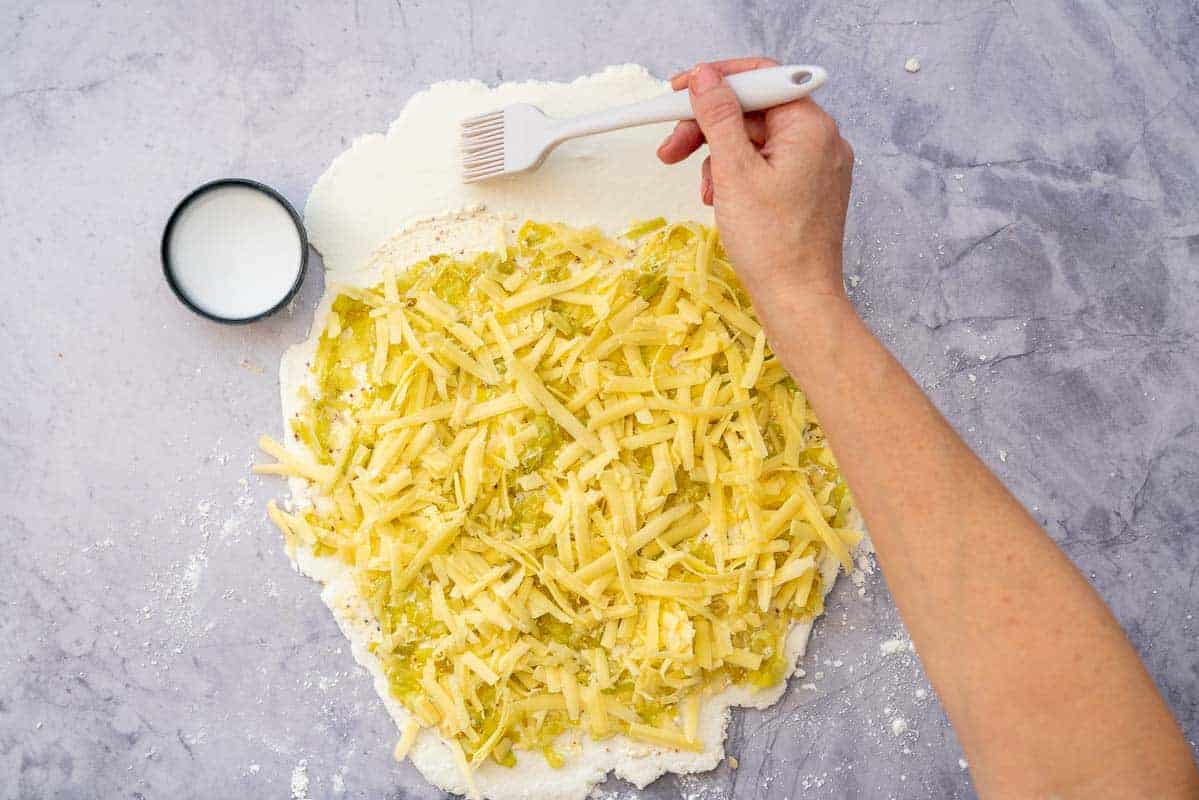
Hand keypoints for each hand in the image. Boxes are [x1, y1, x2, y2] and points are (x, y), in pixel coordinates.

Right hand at [657, 59, 854, 304]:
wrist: (798, 300)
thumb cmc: (773, 246)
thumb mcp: (733, 172)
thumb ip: (718, 117)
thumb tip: (704, 78)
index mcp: (810, 126)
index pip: (760, 77)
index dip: (715, 81)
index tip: (678, 91)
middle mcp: (820, 139)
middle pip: (753, 110)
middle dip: (709, 126)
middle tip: (671, 147)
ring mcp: (816, 165)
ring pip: (755, 140)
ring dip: (719, 156)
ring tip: (704, 189)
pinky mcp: (807, 189)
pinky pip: (765, 165)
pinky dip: (737, 176)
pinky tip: (721, 199)